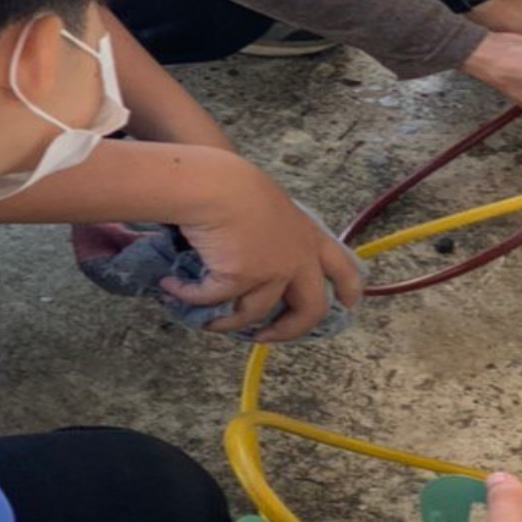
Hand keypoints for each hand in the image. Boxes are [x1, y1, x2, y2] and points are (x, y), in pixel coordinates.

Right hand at [162, 160, 362, 340]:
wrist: (212, 184)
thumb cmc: (232, 184)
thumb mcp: (269, 207)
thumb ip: (275, 234)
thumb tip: (255, 256)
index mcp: (309, 236)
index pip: (343, 270)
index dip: (349, 293)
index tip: (347, 309)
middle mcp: (298, 259)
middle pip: (311, 310)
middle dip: (288, 332)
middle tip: (264, 337)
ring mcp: (272, 272)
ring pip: (252, 315)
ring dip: (226, 322)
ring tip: (205, 319)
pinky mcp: (241, 280)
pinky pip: (214, 301)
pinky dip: (190, 298)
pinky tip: (172, 288)